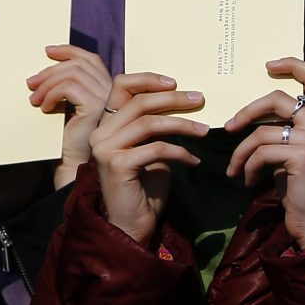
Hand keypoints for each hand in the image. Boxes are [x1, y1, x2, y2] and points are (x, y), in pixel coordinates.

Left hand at [26, 45, 111, 188]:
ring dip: (47, 83)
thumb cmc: (67, 137)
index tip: (47, 51)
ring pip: (73, 74)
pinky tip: (44, 108)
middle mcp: (111, 91)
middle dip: (50, 69)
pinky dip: (52, 94)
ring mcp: (106, 99)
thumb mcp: (65, 105)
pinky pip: (69, 88)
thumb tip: (44, 68)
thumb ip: (64, 86)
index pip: (90, 59)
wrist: (71, 164)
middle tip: (30, 82)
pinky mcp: (96, 107)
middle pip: (79, 64)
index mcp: (106, 88)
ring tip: (34, 99)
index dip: (69, 50)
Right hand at [88, 73, 208, 247]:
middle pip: (139, 102)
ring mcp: (105, 149)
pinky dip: (180, 153)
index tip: (176, 83)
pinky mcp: (118, 165)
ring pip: (149, 123)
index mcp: (106, 125)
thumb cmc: (144, 189)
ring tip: (204, 130)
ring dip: (182, 124)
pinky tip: (194, 162)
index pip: (121, 87)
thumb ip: (156, 128)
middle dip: (173, 99)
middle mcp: (100, 133)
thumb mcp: (151, 150)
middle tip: (200, 99)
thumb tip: (183, 103)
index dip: (148, 79)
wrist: (130, 225)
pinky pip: (157, 149)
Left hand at [225, 58, 304, 248]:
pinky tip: (247, 180)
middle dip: (246, 112)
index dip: (292, 64)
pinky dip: (248, 166)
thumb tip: (245, 115)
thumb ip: (282, 128)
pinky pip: (261, 152)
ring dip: (240, 152)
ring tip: (234, 170)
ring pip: (261, 131)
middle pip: (276, 98)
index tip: (267, 65)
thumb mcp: (292, 150)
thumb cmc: (298, 185)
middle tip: (229, 127)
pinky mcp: (303, 154)